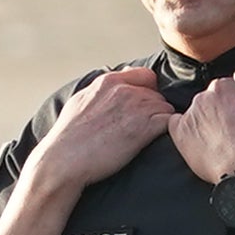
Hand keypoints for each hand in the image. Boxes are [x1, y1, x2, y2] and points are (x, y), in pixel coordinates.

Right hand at [22, 65, 179, 193]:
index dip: (148, 91)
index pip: (145, 75)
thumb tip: (119, 78)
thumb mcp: (81, 101)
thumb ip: (102, 89)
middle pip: (157, 94)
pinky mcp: (146, 127)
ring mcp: (137, 107)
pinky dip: (167, 132)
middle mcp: (125, 90)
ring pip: (166, 109)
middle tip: (142, 128)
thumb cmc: (69, 135)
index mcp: (108, 82)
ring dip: (160, 122)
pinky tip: (154, 142)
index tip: (142, 106)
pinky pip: (170, 122)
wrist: (65, 159)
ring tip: (146, 137)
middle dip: (153, 110)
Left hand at [166, 68, 234, 184]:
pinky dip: (186, 131)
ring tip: (219, 139)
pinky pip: (177, 125)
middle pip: (209, 99)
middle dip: (218, 110)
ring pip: (195, 112)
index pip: (225, 88)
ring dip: (204, 121)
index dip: (234, 102)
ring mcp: (190, 114)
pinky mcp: (179, 132)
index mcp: (223, 87)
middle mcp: (203, 97)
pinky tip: (201, 141)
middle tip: (231, 129)